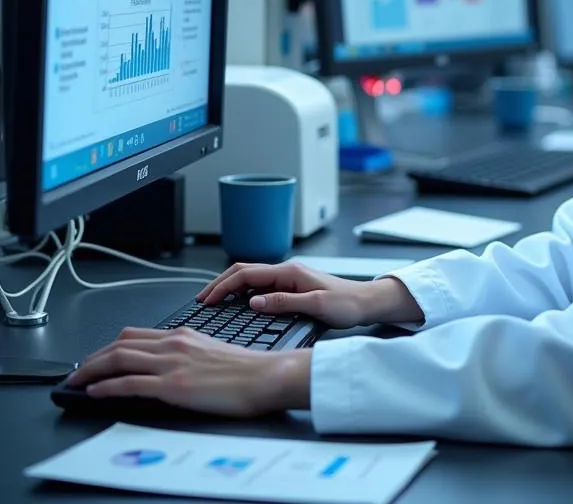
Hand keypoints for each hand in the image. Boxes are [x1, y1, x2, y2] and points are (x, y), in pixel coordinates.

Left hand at [65, 328, 309, 415]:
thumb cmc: (248, 370)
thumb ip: (189, 355)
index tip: (98, 357)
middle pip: (120, 344)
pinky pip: (129, 383)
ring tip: (76, 381)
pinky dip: (105, 387)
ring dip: (91, 370)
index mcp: (185, 335)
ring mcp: (172, 364)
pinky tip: (94, 393)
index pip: (136, 335)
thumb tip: (171, 366)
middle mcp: (174, 344)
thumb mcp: (213, 352)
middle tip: (78, 370)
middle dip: (93, 357)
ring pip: (118, 359)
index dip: (110, 346)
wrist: (266, 376)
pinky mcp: (172, 386)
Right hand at [198, 261, 422, 328]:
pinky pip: (261, 285)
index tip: (207, 300)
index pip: (247, 274)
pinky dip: (243, 291)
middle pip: (245, 271)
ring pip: (251, 277)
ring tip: (213, 300)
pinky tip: (237, 302)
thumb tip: (253, 302)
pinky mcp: (292, 286)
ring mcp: (289, 278)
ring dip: (230, 286)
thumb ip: (283, 303)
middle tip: (202, 299)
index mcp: (290, 272)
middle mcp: (287, 271)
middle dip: (221, 283)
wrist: (367, 302)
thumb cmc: (347, 303)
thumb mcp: (316, 305)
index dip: (224, 286)